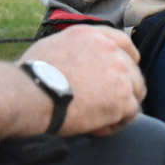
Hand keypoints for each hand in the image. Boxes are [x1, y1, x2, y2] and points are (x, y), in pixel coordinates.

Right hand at [19, 25, 144, 136]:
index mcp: (92, 36)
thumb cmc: (31, 76)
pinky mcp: (123, 97)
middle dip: (121, 88)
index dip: (128, 57)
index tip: (126, 69)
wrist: (29, 94)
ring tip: (99, 120)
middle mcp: (111, 50)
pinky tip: (98, 129)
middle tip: (102, 105)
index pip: (122, 42)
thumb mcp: (53, 46)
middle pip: (132, 70)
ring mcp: (120, 73)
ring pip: (135, 92)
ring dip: (121, 107)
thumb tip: (78, 61)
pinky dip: (116, 124)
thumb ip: (76, 50)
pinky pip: (131, 113)